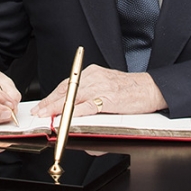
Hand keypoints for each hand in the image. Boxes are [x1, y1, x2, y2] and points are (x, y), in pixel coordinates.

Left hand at [31, 65, 166, 118]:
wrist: (151, 88)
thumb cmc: (131, 90)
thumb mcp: (107, 88)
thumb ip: (90, 100)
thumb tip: (76, 117)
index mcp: (92, 73)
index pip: (66, 84)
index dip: (52, 96)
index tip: (42, 105)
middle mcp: (94, 77)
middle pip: (66, 90)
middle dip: (49, 103)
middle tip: (38, 112)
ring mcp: (101, 87)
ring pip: (73, 97)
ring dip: (57, 108)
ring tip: (46, 116)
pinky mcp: (108, 99)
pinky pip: (87, 106)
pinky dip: (75, 112)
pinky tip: (66, 117)